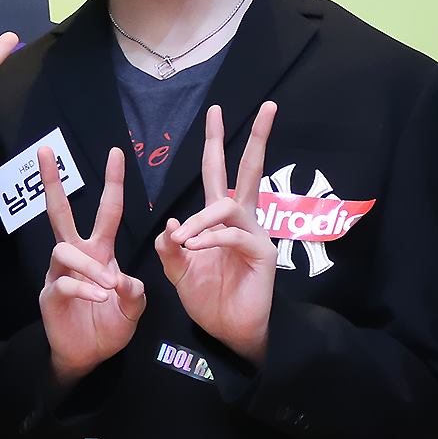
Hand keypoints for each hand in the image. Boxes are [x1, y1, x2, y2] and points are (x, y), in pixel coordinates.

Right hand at [37, 145, 145, 382]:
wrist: (88, 356)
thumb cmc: (108, 326)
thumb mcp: (132, 309)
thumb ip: (135, 293)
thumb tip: (125, 280)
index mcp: (99, 252)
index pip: (107, 211)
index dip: (112, 183)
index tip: (117, 153)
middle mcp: (77, 256)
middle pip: (59, 212)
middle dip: (52, 182)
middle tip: (44, 151)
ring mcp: (59, 274)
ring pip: (65, 250)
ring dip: (89, 266)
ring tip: (108, 286)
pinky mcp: (50, 296)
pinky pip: (64, 282)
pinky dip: (84, 289)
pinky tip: (100, 298)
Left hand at [154, 99, 278, 363]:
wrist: (228, 332)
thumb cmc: (210, 300)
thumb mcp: (180, 271)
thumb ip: (171, 248)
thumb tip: (169, 223)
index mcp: (222, 219)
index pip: (221, 173)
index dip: (216, 143)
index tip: (215, 112)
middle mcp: (243, 220)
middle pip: (250, 170)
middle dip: (257, 138)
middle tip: (268, 106)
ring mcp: (256, 235)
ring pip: (229, 207)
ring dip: (202, 219)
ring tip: (184, 240)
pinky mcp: (262, 255)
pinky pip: (233, 237)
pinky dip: (211, 240)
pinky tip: (195, 249)